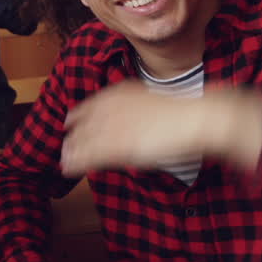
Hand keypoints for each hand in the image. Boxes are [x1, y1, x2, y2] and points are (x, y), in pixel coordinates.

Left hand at [61, 81, 261, 176]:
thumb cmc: (184, 113)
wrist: (198, 118)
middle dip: (73, 136)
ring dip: (72, 151)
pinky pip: (92, 154)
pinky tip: (69, 168)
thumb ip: (137, 111)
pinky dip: (78, 162)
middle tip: (64, 146)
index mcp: (123, 93)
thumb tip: (133, 122)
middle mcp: (115, 107)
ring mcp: (117, 126)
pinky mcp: (121, 144)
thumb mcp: (154, 105)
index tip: (70, 122)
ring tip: (64, 160)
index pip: (92, 104)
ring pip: (85, 140)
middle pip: (84, 122)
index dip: (80, 116)